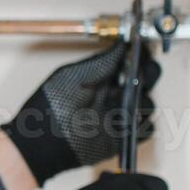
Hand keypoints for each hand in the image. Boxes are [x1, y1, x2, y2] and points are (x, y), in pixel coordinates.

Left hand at [0, 41, 161, 185]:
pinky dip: (143, 125)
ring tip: (131, 99)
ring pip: (147, 105)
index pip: (128, 64)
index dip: (138, 57)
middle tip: (142, 74)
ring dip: (145, 100)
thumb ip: (99, 63)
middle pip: (143, 81)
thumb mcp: (72, 77)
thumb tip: (120, 46)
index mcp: (99, 79)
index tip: (143, 52)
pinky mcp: (120, 138)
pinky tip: (131, 120)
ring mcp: (117, 117)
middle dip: (148, 75)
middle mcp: (111, 97)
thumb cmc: (49, 108)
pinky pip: (143, 131)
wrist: (42, 143)